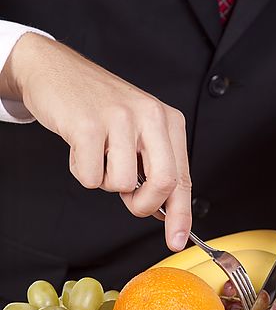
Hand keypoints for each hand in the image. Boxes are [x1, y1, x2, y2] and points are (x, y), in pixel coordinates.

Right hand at [1, 33, 190, 250]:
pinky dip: (81, 172)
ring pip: (122, 184)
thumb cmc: (99, 108)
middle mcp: (150, 116)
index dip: (181, 214)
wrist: (57, 70)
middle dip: (144, 205)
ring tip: (98, 156)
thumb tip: (164, 212)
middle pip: (163, 183)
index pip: (182, 177)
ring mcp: (120, 118)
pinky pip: (90, 177)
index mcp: (168, 120)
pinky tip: (80, 148)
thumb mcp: (139, 131)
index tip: (177, 239)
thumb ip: (154, 167)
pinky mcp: (88, 124)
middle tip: (130, 200)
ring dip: (105, 182)